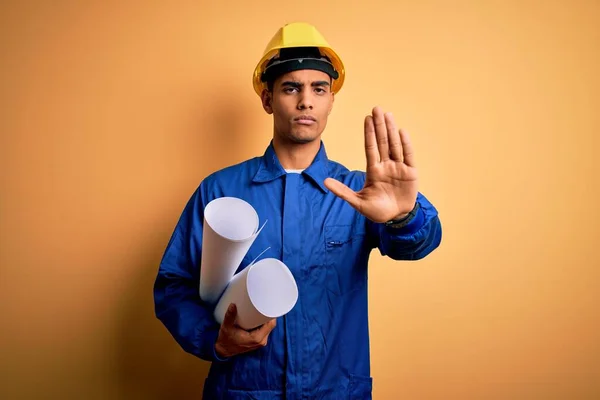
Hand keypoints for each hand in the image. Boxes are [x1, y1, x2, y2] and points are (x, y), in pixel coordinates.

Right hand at [214, 303, 276, 357]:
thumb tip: (233, 305)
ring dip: (266, 320)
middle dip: (268, 315)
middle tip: (263, 305)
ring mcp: (260, 342)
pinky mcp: (258, 342)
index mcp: (256, 338)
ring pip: (268, 328)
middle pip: (270, 325)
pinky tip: (259, 318)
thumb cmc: (226, 339)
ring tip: (261, 310)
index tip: (268, 305)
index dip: (271, 314)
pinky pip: (265, 331)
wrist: (224, 350)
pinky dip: (263, 324)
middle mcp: (261, 341)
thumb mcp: (226, 327)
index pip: (271, 324)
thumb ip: (230, 316)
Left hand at [324, 106, 417, 222]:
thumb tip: (325, 182)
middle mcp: (386, 165)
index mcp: (374, 171)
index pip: (371, 148)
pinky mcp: (411, 173)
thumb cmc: (377, 210)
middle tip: (376, 108)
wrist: (396, 219)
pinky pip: (408, 156)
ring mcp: (399, 168)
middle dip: (379, 125)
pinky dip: (405, 144)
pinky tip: (401, 132)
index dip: (369, 133)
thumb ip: (343, 192)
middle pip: (382, 142)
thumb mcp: (358, 202)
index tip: (367, 118)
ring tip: (388, 115)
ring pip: (394, 145)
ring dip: (391, 130)